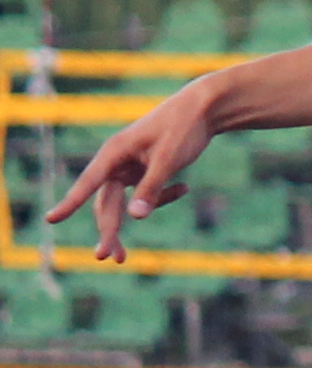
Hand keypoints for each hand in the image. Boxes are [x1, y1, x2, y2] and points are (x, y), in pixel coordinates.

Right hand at [45, 82, 218, 261]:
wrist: (204, 108)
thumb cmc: (183, 129)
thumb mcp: (169, 159)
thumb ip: (151, 187)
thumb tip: (134, 217)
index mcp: (114, 153)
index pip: (89, 183)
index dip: (70, 203)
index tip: (51, 219)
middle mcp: (117, 160)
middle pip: (106, 201)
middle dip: (107, 231)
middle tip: (108, 259)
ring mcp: (131, 165)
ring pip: (122, 201)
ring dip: (126, 223)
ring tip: (124, 258)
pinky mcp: (146, 167)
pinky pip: (146, 191)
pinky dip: (163, 195)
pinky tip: (185, 189)